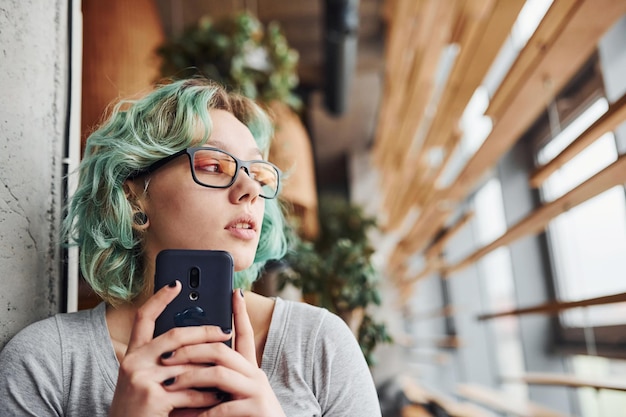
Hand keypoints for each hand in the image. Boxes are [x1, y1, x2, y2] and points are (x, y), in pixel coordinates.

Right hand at [108, 281, 231, 416]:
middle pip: (175, 336)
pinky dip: (206, 396)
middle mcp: (133, 363)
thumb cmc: (140, 410)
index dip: (159, 298)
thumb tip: (196, 343)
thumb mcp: (144, 380)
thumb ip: (161, 361)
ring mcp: (141, 380)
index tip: (176, 283)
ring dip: (212, 368)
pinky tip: (217, 397)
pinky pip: (189, 392)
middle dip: (205, 332)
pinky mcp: (153, 398)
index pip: (144, 318)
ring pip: (188, 365)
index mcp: (132, 355)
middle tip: (226, 330)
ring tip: (230, 367)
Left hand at [162, 289, 286, 416]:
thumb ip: (214, 378)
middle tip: (165, 357)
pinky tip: (184, 415)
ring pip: (219, 372)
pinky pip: (223, 405)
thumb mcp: (228, 394)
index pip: (244, 333)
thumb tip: (184, 364)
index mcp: (248, 369)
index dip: (239, 312)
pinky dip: (201, 411)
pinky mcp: (257, 408)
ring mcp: (257, 390)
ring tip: (168, 385)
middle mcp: (254, 374)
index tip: (233, 291)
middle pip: (221, 349)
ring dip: (189, 378)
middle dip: (190, 349)